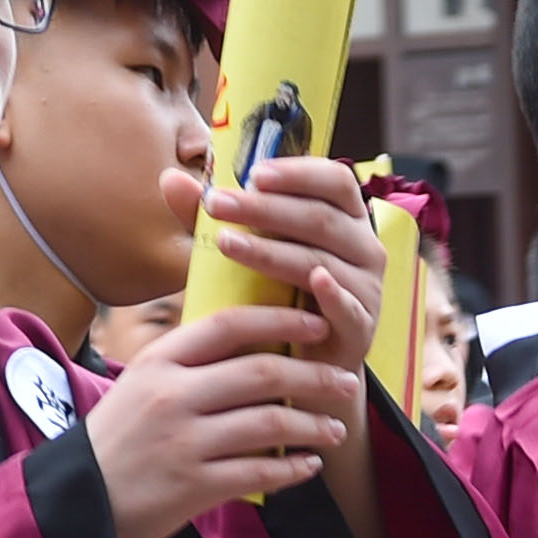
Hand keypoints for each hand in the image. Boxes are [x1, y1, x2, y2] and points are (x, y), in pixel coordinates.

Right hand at [86, 297, 362, 537]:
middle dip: (315, 376)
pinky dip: (293, 469)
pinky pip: (260, 473)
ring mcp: (183, 442)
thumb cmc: (117, 440)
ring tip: (336, 428)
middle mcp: (171, 396)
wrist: (78, 501)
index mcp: (158, 362)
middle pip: (262, 372)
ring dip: (313, 425)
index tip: (317, 324)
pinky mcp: (193, 486)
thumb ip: (186, 364)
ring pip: (269, 423)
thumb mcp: (139, 385)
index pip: (229, 325)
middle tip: (347, 381)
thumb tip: (245, 336)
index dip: (281, 319)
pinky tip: (311, 466)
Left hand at [194, 150, 386, 383]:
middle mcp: (364, 247)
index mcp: (343, 217)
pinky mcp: (362, 328)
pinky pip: (349, 306)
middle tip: (216, 204)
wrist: (302, 364)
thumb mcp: (243, 250)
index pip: (333, 180)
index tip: (253, 173)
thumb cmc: (275, 296)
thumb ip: (212, 218)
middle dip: (265, 209)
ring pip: (321, 260)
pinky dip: (334, 293)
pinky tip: (315, 280)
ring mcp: (367, 288)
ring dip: (273, 250)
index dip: (298, 172)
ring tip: (226, 244)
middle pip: (320, 217)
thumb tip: (170, 179)